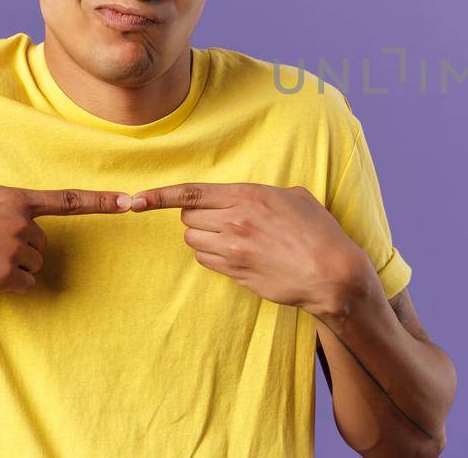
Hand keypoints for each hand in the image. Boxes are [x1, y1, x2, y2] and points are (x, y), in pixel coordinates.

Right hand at [0, 177, 129, 292]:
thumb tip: (2, 205)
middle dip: (23, 245)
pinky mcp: (4, 276)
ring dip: (16, 264)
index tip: (130, 202)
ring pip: (34, 263)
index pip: (69, 200)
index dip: (103, 202)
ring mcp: (13, 251)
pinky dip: (9, 282)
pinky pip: (24, 283)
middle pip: (41, 243)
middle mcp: (21, 225)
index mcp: (16, 199)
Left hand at [125, 182, 366, 314]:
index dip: (158, 196)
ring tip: (232, 238)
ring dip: (204, 238)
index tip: (135, 200)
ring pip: (193, 241)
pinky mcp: (235, 273)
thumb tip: (247, 199)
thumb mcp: (295, 197)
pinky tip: (236, 255)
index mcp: (247, 196)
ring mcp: (232, 250)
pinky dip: (213, 256)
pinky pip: (206, 261)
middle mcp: (234, 221)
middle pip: (188, 218)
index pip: (190, 193)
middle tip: (222, 219)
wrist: (332, 273)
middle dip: (197, 217)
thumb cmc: (319, 232)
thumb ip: (262, 194)